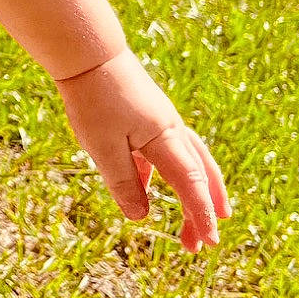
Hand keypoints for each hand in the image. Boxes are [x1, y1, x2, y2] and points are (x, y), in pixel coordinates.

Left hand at [52, 48, 230, 251]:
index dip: (202, 215)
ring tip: (195, 221)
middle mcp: (172, 131)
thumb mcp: (103, 147)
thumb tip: (141, 216)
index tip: (210, 242)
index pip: (190, 185)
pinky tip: (145, 189)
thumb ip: (124, 182)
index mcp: (166, 139)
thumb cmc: (94, 98)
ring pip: (189, 163)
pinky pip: (164, 152)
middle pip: (199, 175)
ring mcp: (162, 123)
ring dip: (194, 192)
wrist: (88, 54)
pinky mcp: (148, 118)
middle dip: (204, 210)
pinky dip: (165, 174)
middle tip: (205, 243)